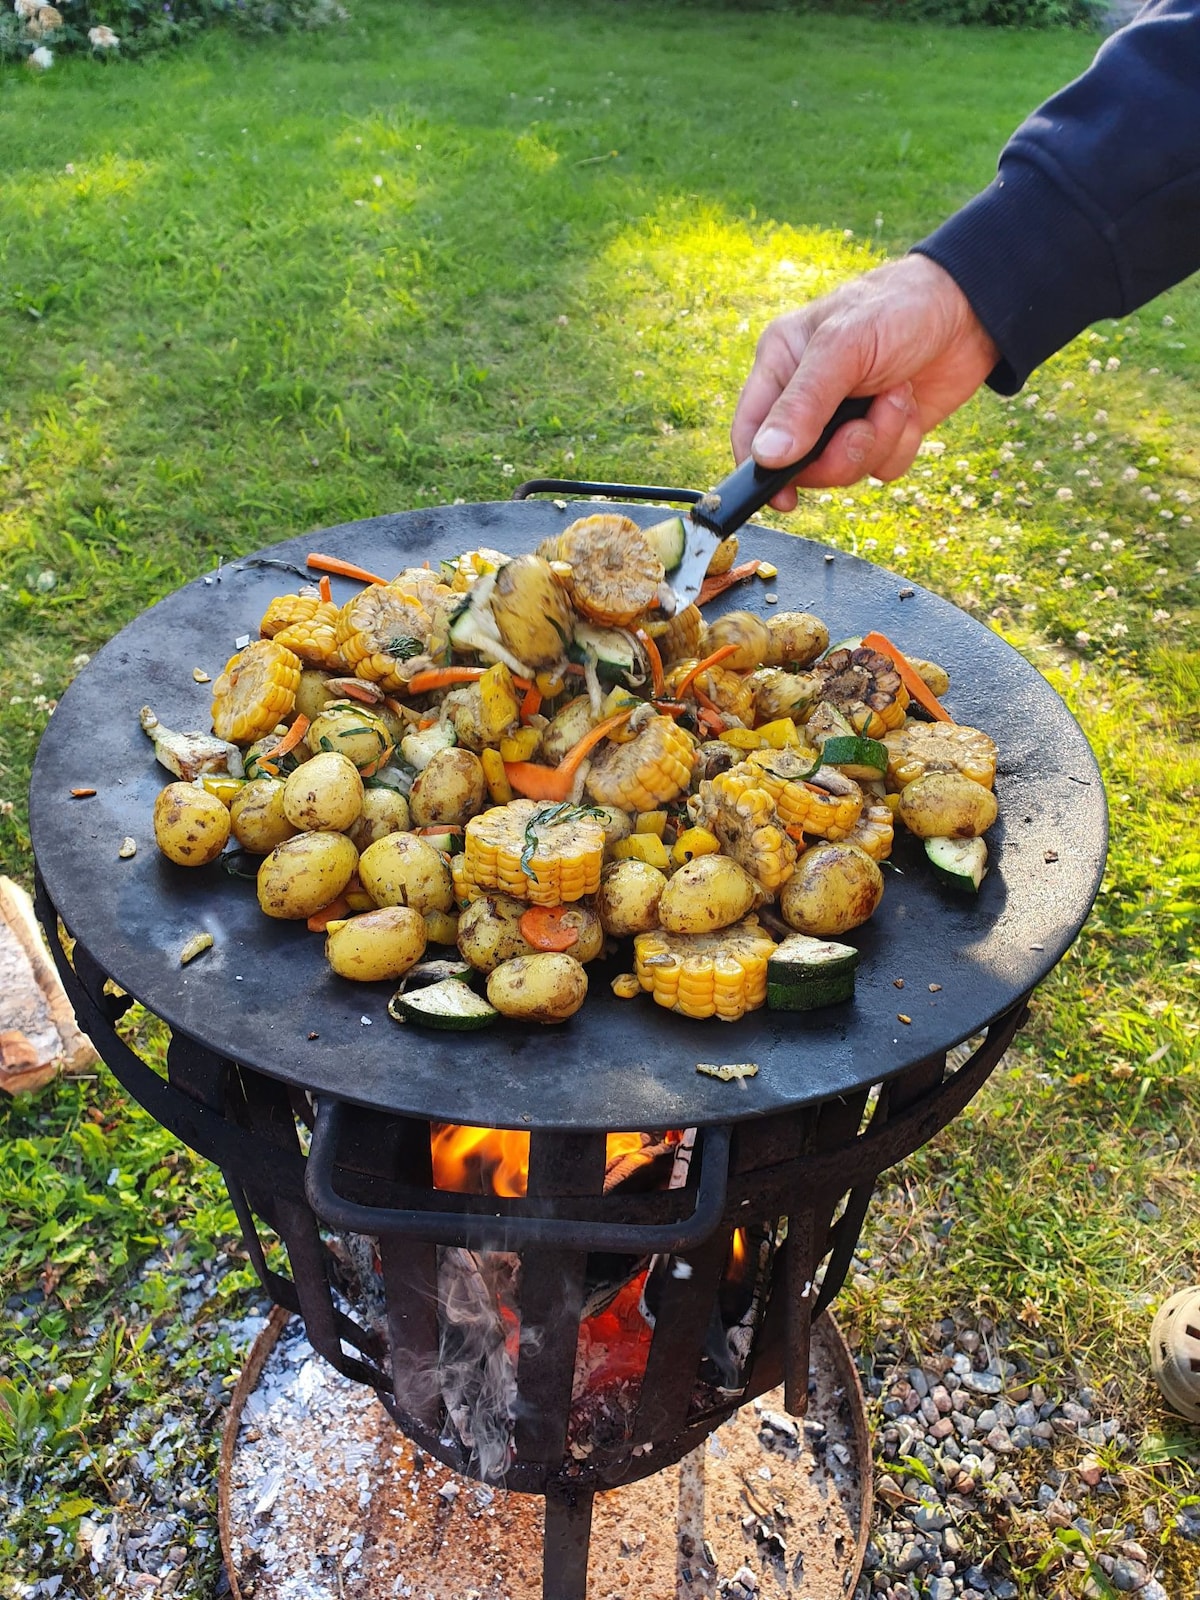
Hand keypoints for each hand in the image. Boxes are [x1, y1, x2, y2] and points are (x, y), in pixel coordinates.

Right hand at [730, 254, 999, 505]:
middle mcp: (806, 397)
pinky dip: (902, 443)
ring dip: (878, 441)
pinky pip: (881, 469)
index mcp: (781, 365)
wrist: (972, 309)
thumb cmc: (899, 307)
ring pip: (844, 471)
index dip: (760, 469)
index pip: (749, 431)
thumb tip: (767, 456)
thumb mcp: (844, 346)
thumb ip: (804, 402)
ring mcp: (844, 420)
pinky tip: (910, 406)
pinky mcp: (881, 434)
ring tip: (896, 397)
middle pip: (800, 464)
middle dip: (841, 453)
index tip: (784, 497)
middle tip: (864, 424)